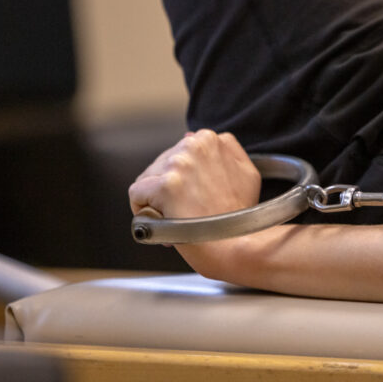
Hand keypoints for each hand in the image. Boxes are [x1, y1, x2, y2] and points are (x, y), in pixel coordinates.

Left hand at [128, 129, 260, 220]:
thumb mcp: (246, 172)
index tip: (191, 196)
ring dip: (155, 200)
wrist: (236, 244)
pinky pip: (136, 195)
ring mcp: (178, 164)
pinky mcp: (164, 186)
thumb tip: (191, 136)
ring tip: (173, 218)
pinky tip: (159, 220)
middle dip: (168, 188)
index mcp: (209, 139)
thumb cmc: (239, 215)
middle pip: (161, 165)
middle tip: (183, 211)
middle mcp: (193, 145)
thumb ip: (226, 150)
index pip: (178, 153)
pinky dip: (142, 210)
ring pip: (147, 179)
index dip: (183, 178)